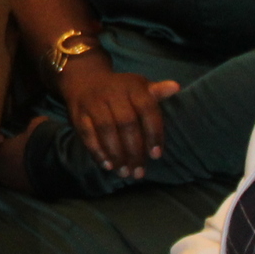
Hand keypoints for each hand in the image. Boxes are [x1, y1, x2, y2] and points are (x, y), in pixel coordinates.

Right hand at [56, 56, 181, 178]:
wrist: (85, 81)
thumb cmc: (120, 90)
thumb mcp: (139, 87)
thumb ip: (157, 92)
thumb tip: (175, 87)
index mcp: (133, 87)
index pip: (147, 109)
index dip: (153, 133)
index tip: (156, 155)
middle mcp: (113, 93)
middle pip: (126, 123)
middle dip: (134, 150)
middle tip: (139, 172)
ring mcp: (94, 103)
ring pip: (106, 130)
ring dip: (116, 154)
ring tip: (124, 172)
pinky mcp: (79, 114)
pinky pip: (88, 134)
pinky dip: (97, 151)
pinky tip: (107, 165)